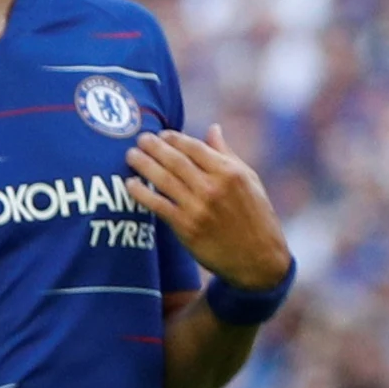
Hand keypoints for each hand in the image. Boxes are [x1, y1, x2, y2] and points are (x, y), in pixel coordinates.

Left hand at [125, 124, 289, 294]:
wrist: (258, 258)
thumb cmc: (254, 215)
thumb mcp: (249, 180)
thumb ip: (227, 153)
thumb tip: (213, 128)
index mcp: (230, 172)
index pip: (195, 148)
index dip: (175, 139)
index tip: (162, 135)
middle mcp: (213, 187)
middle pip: (176, 160)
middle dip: (155, 147)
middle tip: (140, 139)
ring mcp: (198, 207)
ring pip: (164, 180)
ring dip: (144, 165)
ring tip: (130, 155)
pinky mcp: (187, 227)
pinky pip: (158, 205)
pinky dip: (142, 193)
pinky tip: (130, 184)